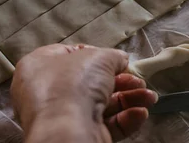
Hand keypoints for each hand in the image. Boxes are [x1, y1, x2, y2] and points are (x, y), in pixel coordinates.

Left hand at [11, 44, 157, 142]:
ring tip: (149, 97)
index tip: (114, 58)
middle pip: (91, 82)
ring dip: (129, 99)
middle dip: (121, 81)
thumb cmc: (74, 83)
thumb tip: (121, 59)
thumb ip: (113, 56)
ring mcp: (62, 117)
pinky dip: (124, 119)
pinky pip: (103, 125)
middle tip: (139, 81)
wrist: (67, 131)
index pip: (68, 55)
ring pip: (101, 104)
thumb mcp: (98, 57)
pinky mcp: (77, 136)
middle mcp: (47, 92)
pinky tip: (141, 113)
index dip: (95, 54)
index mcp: (39, 66)